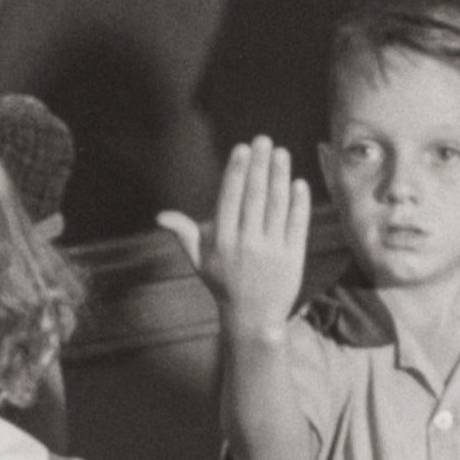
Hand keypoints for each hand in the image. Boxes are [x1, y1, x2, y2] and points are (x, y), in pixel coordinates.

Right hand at [157, 135, 310, 319]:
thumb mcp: (200, 260)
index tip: (243, 148)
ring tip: (282, 154)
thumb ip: (185, 234)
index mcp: (221, 241)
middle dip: (259, 166)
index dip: (237, 172)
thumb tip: (160, 217)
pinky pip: (297, 225)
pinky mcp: (293, 258)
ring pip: (277, 207)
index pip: (229, 199)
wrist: (253, 318)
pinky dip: (298, 203)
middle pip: (254, 197)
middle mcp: (245, 244)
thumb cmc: (224, 283)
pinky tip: (299, 183)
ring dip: (280, 177)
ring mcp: (271, 251)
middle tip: (264, 140)